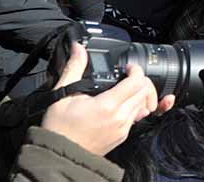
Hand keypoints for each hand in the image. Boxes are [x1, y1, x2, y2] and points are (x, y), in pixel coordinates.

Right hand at [41, 42, 174, 155]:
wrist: (60, 155)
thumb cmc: (59, 128)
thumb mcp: (62, 95)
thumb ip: (74, 68)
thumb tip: (79, 48)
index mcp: (108, 105)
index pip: (137, 82)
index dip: (136, 70)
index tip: (128, 67)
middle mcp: (120, 118)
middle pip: (144, 92)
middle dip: (140, 80)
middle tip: (128, 76)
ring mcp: (123, 129)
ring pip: (143, 105)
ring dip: (139, 94)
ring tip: (126, 89)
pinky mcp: (122, 137)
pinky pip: (137, 118)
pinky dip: (135, 107)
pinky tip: (124, 103)